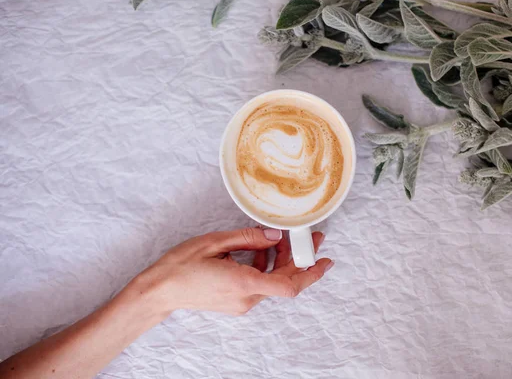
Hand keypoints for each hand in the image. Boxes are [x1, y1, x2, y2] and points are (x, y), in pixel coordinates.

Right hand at [133, 227, 332, 315]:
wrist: (159, 291)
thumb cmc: (181, 266)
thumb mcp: (215, 242)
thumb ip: (249, 238)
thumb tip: (275, 235)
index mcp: (243, 283)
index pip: (288, 285)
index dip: (311, 273)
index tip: (325, 260)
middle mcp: (246, 298)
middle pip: (284, 280)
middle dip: (298, 258)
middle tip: (307, 237)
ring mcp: (241, 303)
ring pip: (272, 282)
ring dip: (280, 261)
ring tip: (278, 237)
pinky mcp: (236, 302)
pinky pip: (259, 284)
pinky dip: (265, 267)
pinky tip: (260, 249)